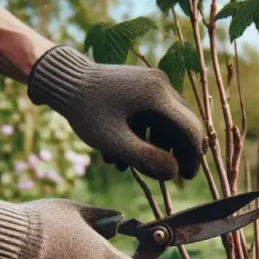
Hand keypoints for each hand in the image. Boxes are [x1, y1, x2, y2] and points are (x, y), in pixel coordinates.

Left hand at [27, 45, 204, 180]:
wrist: (65, 80)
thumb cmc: (86, 111)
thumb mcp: (113, 141)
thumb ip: (145, 159)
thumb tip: (174, 174)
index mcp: (158, 95)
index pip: (190, 129)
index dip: (192, 156)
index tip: (186, 178)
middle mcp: (162, 84)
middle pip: (184, 124)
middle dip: (177, 153)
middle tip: (167, 175)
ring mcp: (154, 83)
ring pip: (170, 121)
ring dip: (157, 146)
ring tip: (127, 166)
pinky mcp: (145, 85)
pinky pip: (156, 114)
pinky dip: (146, 134)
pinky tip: (120, 152)